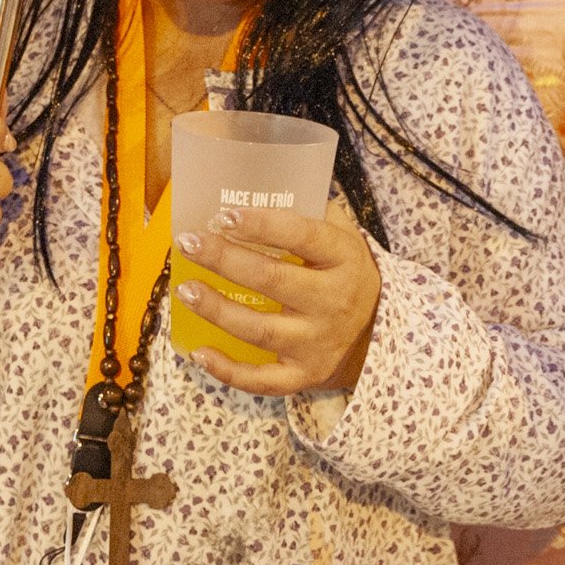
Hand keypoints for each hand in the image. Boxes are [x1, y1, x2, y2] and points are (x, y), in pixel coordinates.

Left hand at [176, 204, 379, 396]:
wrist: (379, 335)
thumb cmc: (347, 274)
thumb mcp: (345, 237)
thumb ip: (313, 211)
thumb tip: (263, 184)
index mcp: (344, 259)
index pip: (302, 236)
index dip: (262, 224)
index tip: (224, 214)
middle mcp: (333, 302)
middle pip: (272, 280)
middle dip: (224, 260)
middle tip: (189, 243)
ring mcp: (318, 343)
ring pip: (260, 330)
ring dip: (217, 310)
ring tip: (184, 290)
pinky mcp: (305, 376)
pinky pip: (262, 380)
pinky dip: (228, 371)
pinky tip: (198, 352)